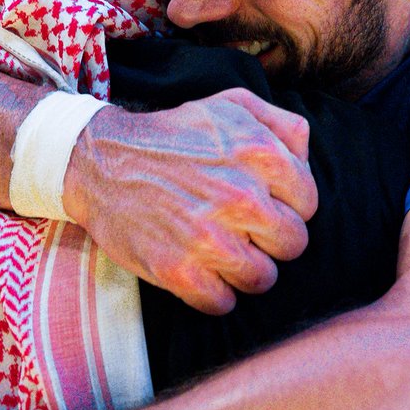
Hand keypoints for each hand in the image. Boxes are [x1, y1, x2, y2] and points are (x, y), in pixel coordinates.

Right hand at [64, 88, 316, 313]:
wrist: (101, 161)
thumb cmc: (172, 135)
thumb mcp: (229, 106)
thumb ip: (280, 123)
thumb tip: (306, 154)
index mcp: (259, 153)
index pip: (308, 204)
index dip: (286, 206)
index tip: (262, 204)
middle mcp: (241, 196)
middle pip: (292, 245)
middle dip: (270, 239)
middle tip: (242, 229)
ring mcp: (210, 237)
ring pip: (262, 279)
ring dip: (244, 269)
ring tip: (220, 250)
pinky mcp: (179, 271)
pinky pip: (223, 303)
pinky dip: (213, 292)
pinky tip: (198, 268)